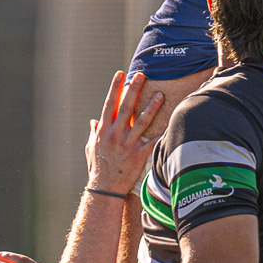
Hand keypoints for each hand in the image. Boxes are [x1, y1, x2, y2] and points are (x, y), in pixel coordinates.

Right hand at [85, 71, 163, 196]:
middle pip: (126, 107)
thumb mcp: (90, 148)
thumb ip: (93, 133)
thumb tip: (93, 121)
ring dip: (151, 106)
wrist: (105, 189)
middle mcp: (115, 134)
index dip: (115, 87)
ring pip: (142, 121)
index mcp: (104, 130)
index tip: (121, 74)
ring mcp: (127, 144)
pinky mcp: (139, 155)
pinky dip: (162, 133)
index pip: (109, 104)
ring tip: (161, 94)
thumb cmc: (98, 168)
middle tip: (142, 75)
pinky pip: (153, 141)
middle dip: (134, 89)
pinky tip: (171, 123)